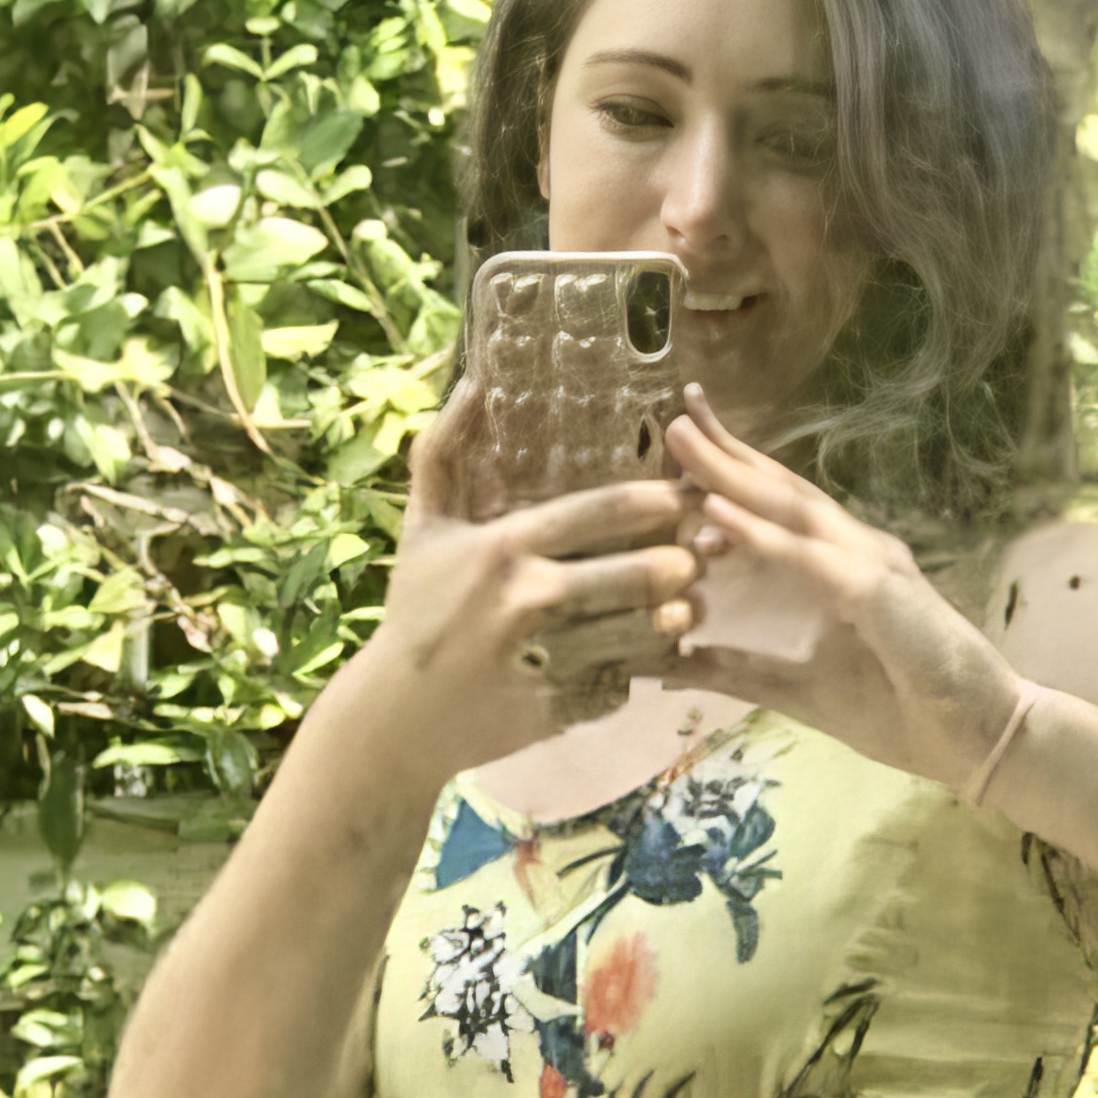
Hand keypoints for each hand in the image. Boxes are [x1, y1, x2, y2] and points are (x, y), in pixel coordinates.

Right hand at [371, 376, 706, 765]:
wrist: (396, 716)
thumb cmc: (415, 613)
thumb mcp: (421, 528)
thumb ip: (444, 453)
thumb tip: (471, 382)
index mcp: (502, 548)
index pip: (593, 514)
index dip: (649, 504)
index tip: (684, 496)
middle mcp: (527, 599)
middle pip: (629, 575)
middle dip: (677, 564)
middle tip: (702, 557)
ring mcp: (544, 657)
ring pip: (634, 634)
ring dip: (672, 621)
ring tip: (691, 608)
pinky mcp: (555, 708)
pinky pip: (617, 685)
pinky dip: (637, 674)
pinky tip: (654, 661)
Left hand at [665, 388, 1020, 794]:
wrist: (979, 739)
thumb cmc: (904, 713)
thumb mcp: (798, 693)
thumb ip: (738, 673)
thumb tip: (670, 665)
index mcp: (842, 569)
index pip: (780, 512)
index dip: (730, 478)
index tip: (678, 454)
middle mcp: (856, 552)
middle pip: (782, 494)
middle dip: (725, 454)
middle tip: (675, 416)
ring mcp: (870, 564)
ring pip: (791, 510)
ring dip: (733, 475)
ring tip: (683, 440)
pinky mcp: (878, 591)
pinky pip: (810, 558)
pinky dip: (762, 535)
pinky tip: (715, 514)